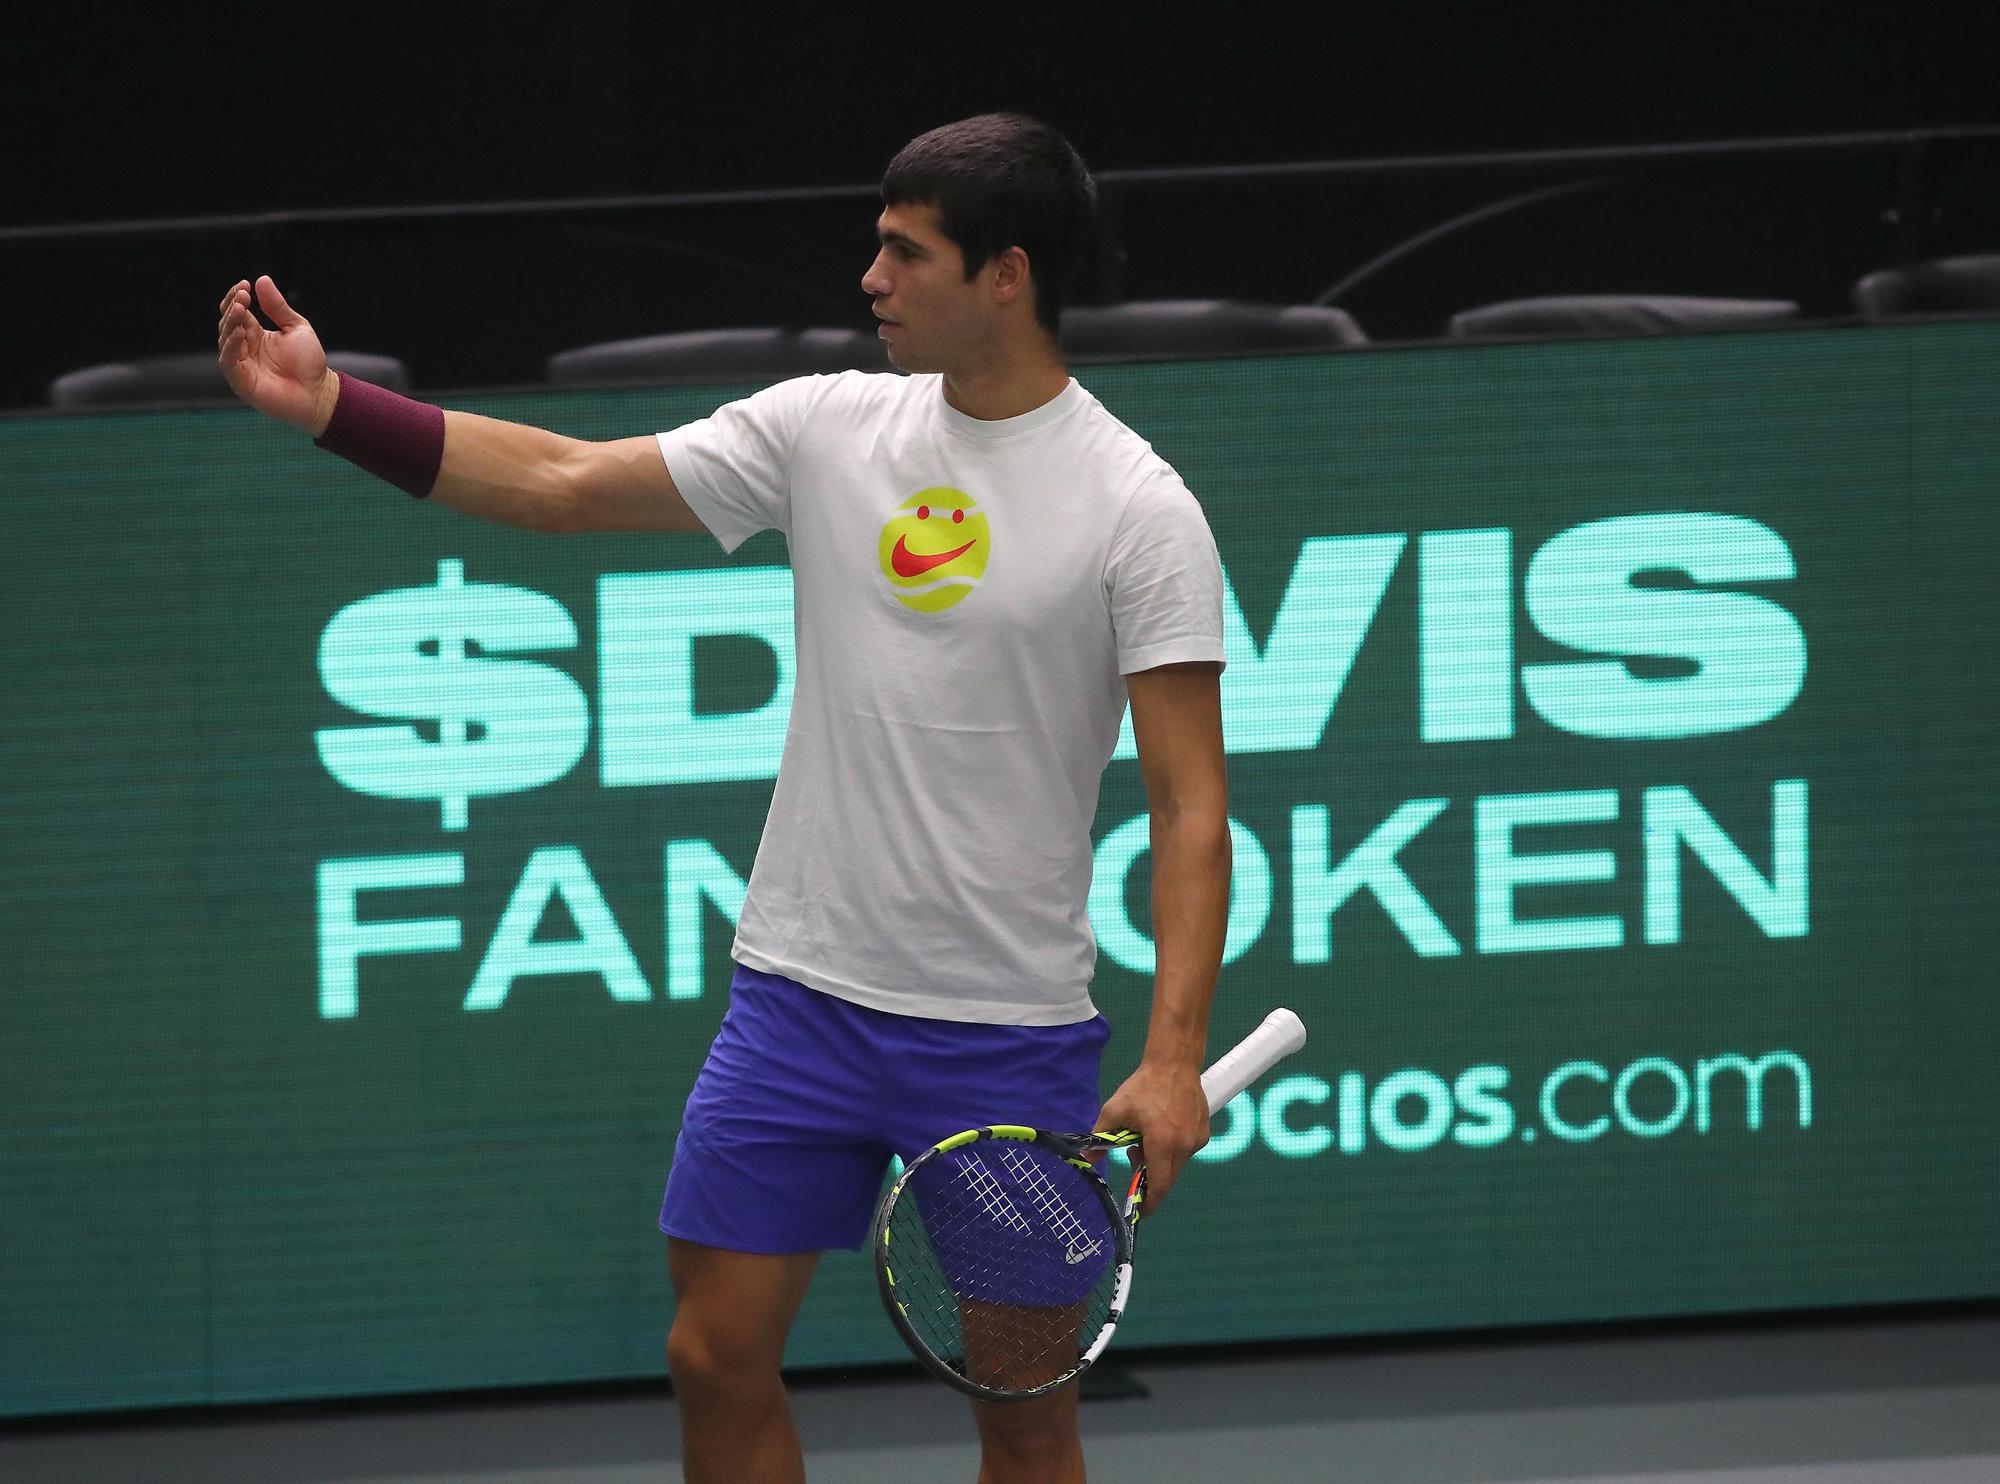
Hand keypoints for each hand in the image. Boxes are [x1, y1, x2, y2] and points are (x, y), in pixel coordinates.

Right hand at [216, 276, 337, 432]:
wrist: (319, 393)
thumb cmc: (309, 363)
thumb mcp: (295, 327)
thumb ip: (278, 307)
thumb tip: (262, 279)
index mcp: (255, 334)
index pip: (236, 312)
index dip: (236, 297)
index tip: (245, 285)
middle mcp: (244, 348)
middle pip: (228, 323)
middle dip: (233, 307)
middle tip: (243, 295)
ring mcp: (241, 365)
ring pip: (225, 340)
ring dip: (231, 323)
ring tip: (241, 308)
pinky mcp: (241, 382)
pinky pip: (228, 362)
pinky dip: (230, 346)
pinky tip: (240, 333)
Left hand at [1097, 1059, 1209, 1212]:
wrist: (1175, 1063)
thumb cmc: (1143, 1087)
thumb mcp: (1115, 1111)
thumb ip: (1101, 1138)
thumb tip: (1085, 1160)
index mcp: (1163, 1143)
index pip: (1160, 1186)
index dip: (1149, 1203)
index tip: (1139, 1209)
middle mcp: (1184, 1146)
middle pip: (1168, 1178)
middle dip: (1150, 1177)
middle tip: (1133, 1155)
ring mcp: (1197, 1140)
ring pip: (1176, 1165)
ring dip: (1160, 1161)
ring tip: (1145, 1137)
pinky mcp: (1204, 1132)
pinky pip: (1185, 1152)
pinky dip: (1172, 1150)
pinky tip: (1161, 1129)